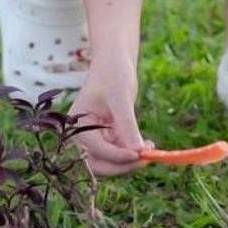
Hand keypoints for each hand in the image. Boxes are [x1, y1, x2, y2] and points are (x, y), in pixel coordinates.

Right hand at [69, 59, 150, 175]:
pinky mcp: (107, 136)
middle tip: (145, 160)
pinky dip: (132, 151)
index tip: (138, 155)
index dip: (118, 156)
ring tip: (150, 149)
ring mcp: (95, 136)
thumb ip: (127, 126)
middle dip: (122, 165)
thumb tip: (138, 152)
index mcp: (77, 124)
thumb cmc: (113, 74)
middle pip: (99, 163)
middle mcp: (82, 134)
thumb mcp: (121, 100)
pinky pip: (119, 151)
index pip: (96, 150)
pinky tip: (147, 145)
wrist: (115, 62)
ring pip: (110, 161)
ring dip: (130, 160)